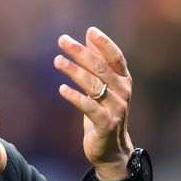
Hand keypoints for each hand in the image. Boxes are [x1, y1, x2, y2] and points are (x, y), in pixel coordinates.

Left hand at [53, 27, 133, 180]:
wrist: (111, 150)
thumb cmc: (104, 113)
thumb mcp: (102, 86)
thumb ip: (98, 61)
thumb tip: (89, 35)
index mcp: (123, 81)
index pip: (116, 58)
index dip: (104, 44)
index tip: (90, 30)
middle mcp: (123, 92)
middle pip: (101, 68)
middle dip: (81, 53)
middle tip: (63, 40)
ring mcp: (116, 108)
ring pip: (94, 85)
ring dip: (74, 71)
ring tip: (57, 61)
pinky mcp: (106, 124)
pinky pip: (89, 107)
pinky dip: (75, 97)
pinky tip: (62, 88)